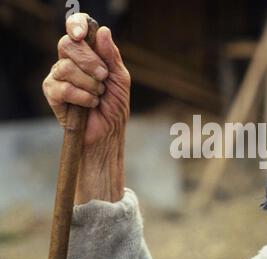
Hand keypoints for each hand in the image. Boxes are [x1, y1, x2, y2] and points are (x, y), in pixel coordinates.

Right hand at [42, 13, 129, 203]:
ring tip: (98, 95)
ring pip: (66, 67)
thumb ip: (111, 56)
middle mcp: (69, 61)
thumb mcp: (120, 78)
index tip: (81, 34)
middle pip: (68, 45)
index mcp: (87, 54)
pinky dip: (82, 96)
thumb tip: (103, 31)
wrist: (109, 131)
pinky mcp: (52, 93)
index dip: (75, 25)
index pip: (75, 29)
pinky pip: (63, 87)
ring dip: (90, 84)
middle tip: (104, 78)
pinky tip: (89, 104)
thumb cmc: (115, 104)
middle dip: (91, 62)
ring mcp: (58, 76)